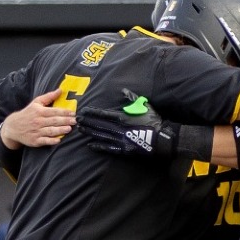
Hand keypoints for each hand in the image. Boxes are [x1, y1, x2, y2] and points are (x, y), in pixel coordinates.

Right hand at [1, 90, 75, 147]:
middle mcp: (38, 121)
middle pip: (54, 121)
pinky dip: (51, 141)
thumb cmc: (28, 113)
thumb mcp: (36, 103)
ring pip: (50, 131)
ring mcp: (36, 132)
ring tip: (69, 129)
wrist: (13, 127)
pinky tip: (58, 140)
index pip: (54, 111)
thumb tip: (60, 90)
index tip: (73, 113)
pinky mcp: (35, 141)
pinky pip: (44, 141)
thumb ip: (49, 97)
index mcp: (39, 111)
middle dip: (65, 121)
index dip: (64, 112)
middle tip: (75, 121)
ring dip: (60, 130)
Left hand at [76, 92, 213, 161]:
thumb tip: (123, 90)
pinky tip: (90, 145)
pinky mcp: (124, 149)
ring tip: (80, 130)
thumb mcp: (145, 106)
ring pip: (101, 135)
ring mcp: (120, 139)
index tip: (83, 111)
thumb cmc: (154, 121)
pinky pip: (108, 148)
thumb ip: (132, 98)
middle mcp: (119, 128)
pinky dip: (99, 146)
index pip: (103, 114)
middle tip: (77, 120)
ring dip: (90, 133)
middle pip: (99, 125)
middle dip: (87, 122)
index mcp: (123, 117)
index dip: (92, 113)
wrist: (162, 138)